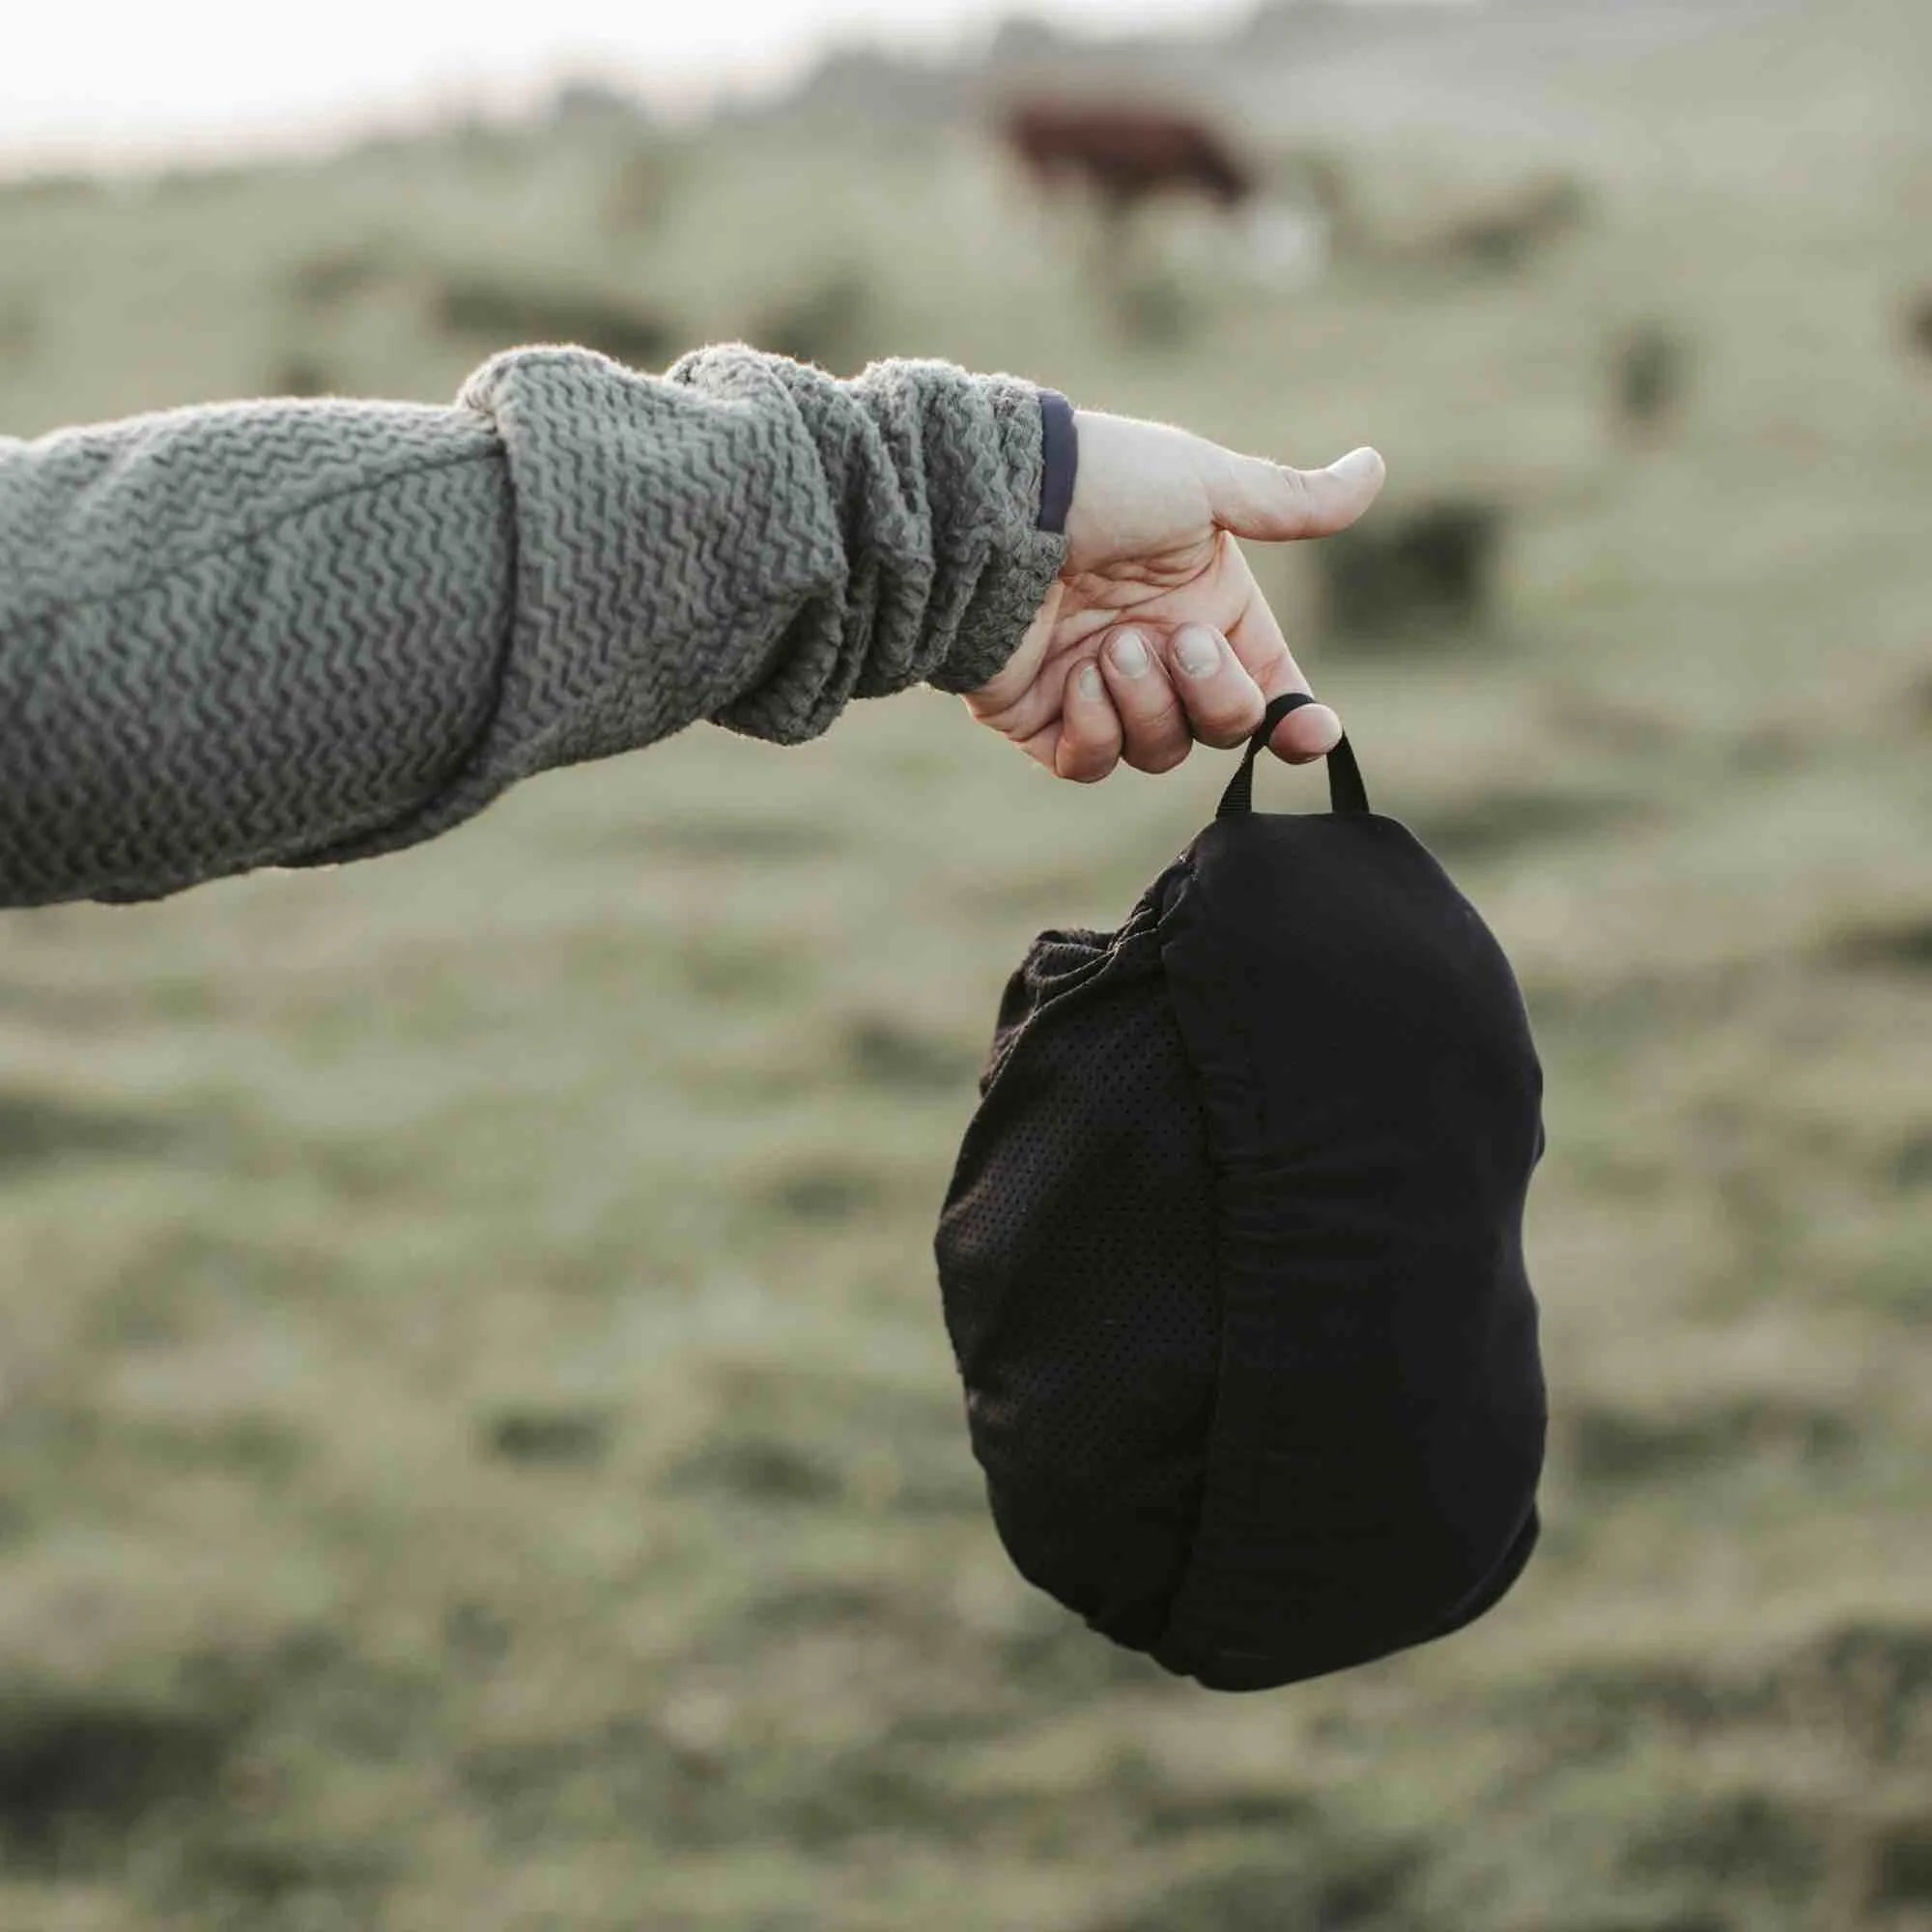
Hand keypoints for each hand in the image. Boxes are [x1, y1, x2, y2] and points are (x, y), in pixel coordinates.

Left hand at [963, 408, 1385, 779]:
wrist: (992, 509)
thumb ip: (1289, 502)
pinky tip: (1072, 676)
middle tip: (1175, 640)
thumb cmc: (1102, 485)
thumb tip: (1375, 468)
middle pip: (1224, 729)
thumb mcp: (1204, 485)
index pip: (1273, 687)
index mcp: (1210, 606)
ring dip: (1144, 703)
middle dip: (1211, 693)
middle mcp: (1161, 655)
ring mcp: (1101, 691)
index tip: (1308, 734)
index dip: (1296, 722)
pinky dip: (1092, 729)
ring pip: (1159, 752)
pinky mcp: (1042, 721)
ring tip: (1108, 646)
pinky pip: (1090, 764)